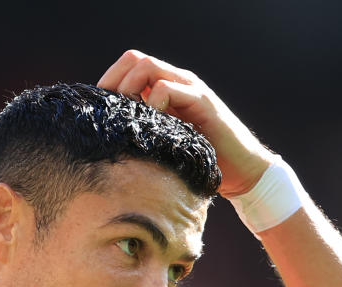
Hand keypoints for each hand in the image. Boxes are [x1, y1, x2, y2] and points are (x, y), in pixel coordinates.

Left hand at [97, 50, 273, 197]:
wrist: (242, 171)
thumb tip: (105, 134)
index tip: (99, 111)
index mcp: (164, 88)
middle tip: (112, 114)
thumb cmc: (198, 161)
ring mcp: (190, 89)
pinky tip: (152, 128)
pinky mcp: (202, 102)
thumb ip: (142, 129)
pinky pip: (167, 88)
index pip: (128, 65)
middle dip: (115, 83)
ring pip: (148, 67)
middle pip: (134, 59)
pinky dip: (152, 104)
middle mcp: (177, 82)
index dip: (109, 82)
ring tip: (130, 118)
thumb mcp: (162, 141)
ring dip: (130, 89)